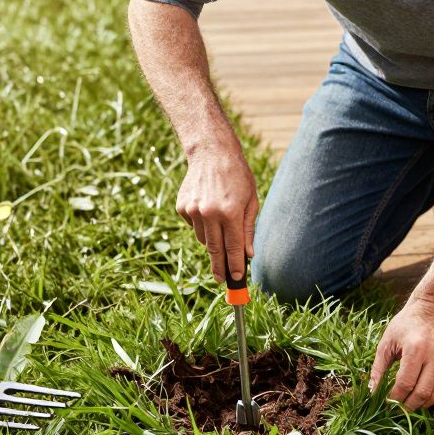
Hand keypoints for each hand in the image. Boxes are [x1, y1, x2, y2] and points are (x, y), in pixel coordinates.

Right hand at [175, 145, 258, 282]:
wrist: (211, 153)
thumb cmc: (237, 176)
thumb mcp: (251, 201)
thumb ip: (248, 229)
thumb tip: (248, 255)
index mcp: (230, 212)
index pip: (233, 247)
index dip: (235, 266)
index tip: (236, 279)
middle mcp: (209, 213)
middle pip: (214, 250)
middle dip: (219, 267)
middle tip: (222, 280)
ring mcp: (193, 210)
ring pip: (203, 239)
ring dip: (212, 241)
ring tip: (220, 225)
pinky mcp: (182, 208)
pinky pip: (194, 226)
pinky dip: (202, 225)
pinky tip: (208, 209)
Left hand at [369, 298, 433, 410]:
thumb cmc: (406, 323)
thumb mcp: (387, 341)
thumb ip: (379, 367)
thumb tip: (372, 391)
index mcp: (415, 348)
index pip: (405, 383)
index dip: (394, 397)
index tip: (385, 403)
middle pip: (421, 393)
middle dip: (407, 405)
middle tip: (396, 409)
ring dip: (420, 405)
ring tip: (407, 406)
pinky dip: (430, 396)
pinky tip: (419, 397)